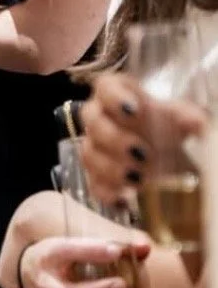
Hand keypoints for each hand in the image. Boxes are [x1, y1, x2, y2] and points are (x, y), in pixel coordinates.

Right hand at [13, 236, 148, 287]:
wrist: (27, 274)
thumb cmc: (58, 257)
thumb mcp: (72, 244)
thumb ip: (108, 245)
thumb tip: (144, 247)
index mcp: (46, 254)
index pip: (66, 250)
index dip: (91, 250)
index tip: (116, 250)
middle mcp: (42, 281)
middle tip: (123, 285)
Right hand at [80, 73, 207, 204]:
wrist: (167, 152)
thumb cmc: (168, 126)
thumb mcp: (183, 116)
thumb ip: (188, 117)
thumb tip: (198, 124)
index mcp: (117, 94)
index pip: (104, 87)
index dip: (114, 98)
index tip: (133, 111)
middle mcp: (99, 117)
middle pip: (92, 121)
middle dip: (114, 139)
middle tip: (142, 153)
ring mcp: (95, 147)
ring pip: (89, 154)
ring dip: (111, 168)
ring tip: (139, 180)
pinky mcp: (97, 175)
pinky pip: (93, 184)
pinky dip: (107, 193)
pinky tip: (125, 200)